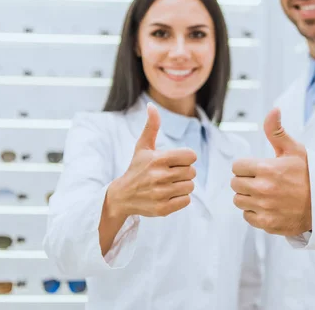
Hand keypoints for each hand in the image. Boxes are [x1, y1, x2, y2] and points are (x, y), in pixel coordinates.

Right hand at [108, 103, 196, 217]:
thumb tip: (151, 105)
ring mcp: (160, 194)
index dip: (186, 158)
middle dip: (185, 172)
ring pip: (190, 186)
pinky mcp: (162, 209)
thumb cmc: (137, 168)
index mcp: (157, 159)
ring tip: (170, 184)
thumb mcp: (143, 147)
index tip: (176, 161)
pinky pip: (186, 200)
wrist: (122, 196)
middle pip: (192, 172)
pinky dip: (181, 198)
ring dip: (183, 185)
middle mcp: (159, 176)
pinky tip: (169, 195)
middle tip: (172, 174)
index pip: (191, 156)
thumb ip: (151, 126)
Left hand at [231, 108, 311, 235]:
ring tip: (264, 193)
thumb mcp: (295, 149)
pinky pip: (247, 216)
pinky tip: (268, 206)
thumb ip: (276, 131)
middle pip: (235, 183)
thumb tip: (273, 110)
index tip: (258, 168)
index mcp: (267, 168)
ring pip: (238, 200)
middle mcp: (263, 189)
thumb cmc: (310, 175)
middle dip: (245, 180)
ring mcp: (264, 208)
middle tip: (261, 180)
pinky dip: (254, 212)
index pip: (237, 166)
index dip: (246, 165)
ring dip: (247, 196)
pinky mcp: (267, 223)